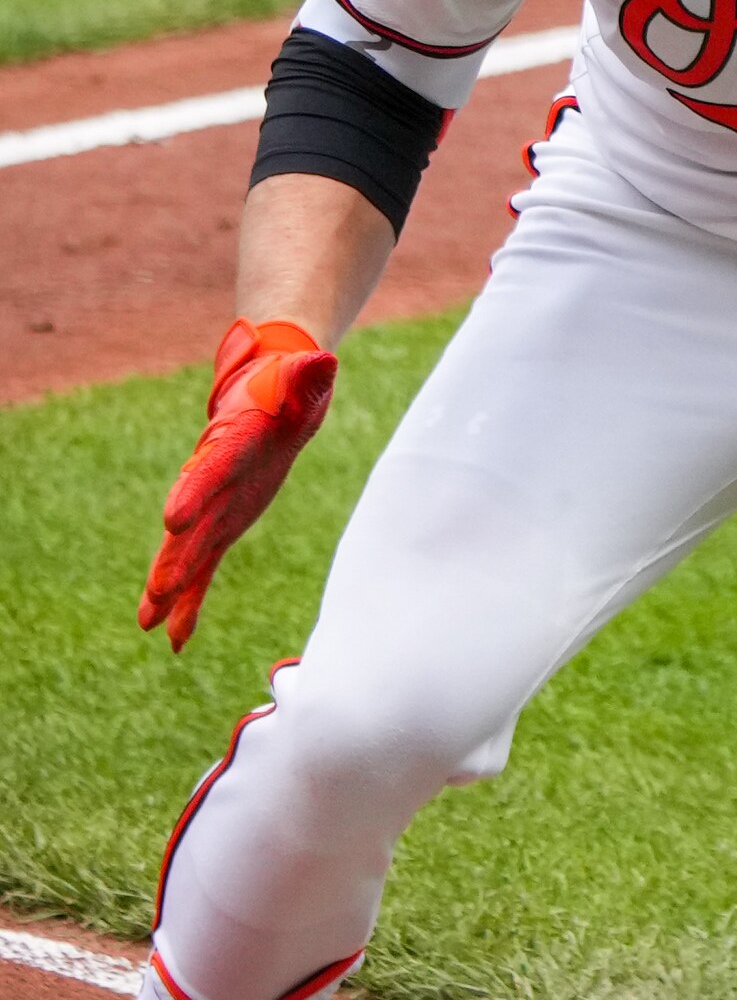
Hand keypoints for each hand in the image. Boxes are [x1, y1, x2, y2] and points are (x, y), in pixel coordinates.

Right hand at [139, 319, 336, 650]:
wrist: (271, 397)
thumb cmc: (291, 387)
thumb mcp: (304, 379)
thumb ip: (309, 375)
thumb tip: (324, 361)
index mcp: (230, 445)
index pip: (210, 470)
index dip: (193, 493)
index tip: (174, 519)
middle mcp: (213, 481)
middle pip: (190, 524)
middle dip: (174, 558)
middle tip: (156, 592)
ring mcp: (214, 508)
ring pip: (188, 553)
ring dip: (171, 586)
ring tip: (148, 622)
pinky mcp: (222, 527)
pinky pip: (203, 569)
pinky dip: (189, 602)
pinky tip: (173, 639)